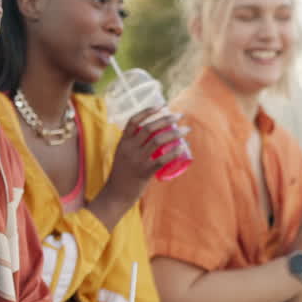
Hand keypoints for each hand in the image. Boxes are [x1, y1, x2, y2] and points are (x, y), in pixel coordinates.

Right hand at [91, 108, 187, 222]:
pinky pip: (161, 160)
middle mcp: (128, 149)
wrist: (115, 195)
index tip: (161, 106)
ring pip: (157, 141)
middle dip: (166, 119)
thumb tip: (154, 137)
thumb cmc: (122, 175)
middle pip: (148, 128)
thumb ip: (134, 146)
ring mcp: (136, 160)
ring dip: (174, 133)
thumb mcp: (123, 156)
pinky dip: (174, 152)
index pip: (133, 121)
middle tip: (178, 116)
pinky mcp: (144, 172)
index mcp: (122, 142)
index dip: (147, 111)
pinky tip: (183, 147)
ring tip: (186, 130)